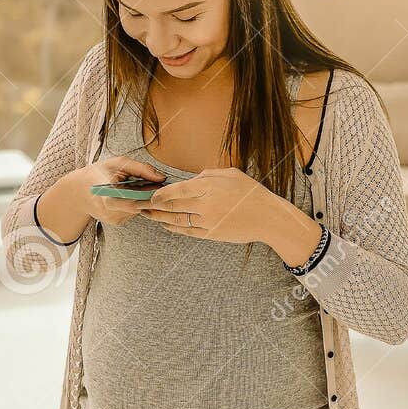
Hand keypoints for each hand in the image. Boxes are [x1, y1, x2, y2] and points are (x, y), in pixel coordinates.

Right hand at [78, 157, 164, 227]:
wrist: (78, 191)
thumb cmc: (99, 173)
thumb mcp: (117, 163)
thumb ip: (141, 169)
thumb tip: (162, 178)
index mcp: (107, 195)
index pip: (132, 201)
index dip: (147, 195)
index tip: (156, 186)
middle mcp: (109, 211)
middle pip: (139, 206)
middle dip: (148, 195)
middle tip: (152, 184)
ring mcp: (113, 219)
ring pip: (138, 210)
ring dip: (142, 200)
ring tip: (137, 188)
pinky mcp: (116, 222)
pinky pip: (133, 213)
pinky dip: (135, 204)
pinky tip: (129, 196)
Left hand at [140, 167, 278, 244]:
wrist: (268, 218)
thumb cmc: (252, 193)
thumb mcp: (231, 174)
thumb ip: (208, 175)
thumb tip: (192, 180)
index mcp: (208, 187)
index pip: (176, 190)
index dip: (160, 193)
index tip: (150, 193)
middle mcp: (204, 205)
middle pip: (171, 206)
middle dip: (152, 206)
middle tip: (139, 204)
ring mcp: (207, 222)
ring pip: (176, 220)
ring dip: (159, 218)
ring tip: (148, 215)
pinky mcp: (211, 234)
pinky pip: (187, 232)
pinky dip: (174, 229)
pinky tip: (165, 226)